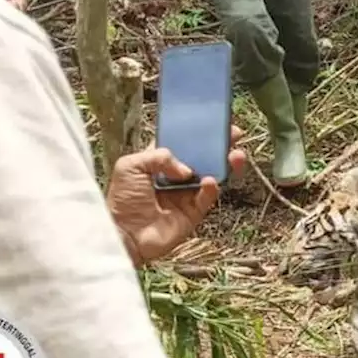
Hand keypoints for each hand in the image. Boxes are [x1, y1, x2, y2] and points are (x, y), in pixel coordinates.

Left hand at [106, 125, 246, 265]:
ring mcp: (186, 195)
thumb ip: (159, 156)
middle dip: (220, 146)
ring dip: (226, 164)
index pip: (183, 144)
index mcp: (160, 163)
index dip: (198, 134)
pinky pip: (208, 197)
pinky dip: (212, 188)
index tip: (214, 123)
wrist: (123, 234)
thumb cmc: (121, 199)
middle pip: (203, 158)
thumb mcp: (130, 165)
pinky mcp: (193, 213)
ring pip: (213, 175)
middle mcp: (176, 177)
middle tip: (234, 134)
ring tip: (235, 155)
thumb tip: (186, 170)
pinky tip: (210, 181)